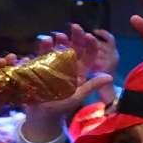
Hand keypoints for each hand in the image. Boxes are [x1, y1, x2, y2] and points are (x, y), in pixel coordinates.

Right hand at [18, 25, 113, 142]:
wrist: (43, 115)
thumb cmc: (62, 107)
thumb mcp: (78, 96)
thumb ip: (92, 86)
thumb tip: (109, 77)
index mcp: (79, 70)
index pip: (88, 54)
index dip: (90, 45)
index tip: (90, 36)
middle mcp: (67, 64)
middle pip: (72, 46)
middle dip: (73, 36)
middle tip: (73, 27)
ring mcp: (52, 64)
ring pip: (54, 48)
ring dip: (53, 42)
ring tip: (48, 38)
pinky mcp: (38, 67)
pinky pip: (38, 56)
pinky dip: (37, 52)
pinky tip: (34, 50)